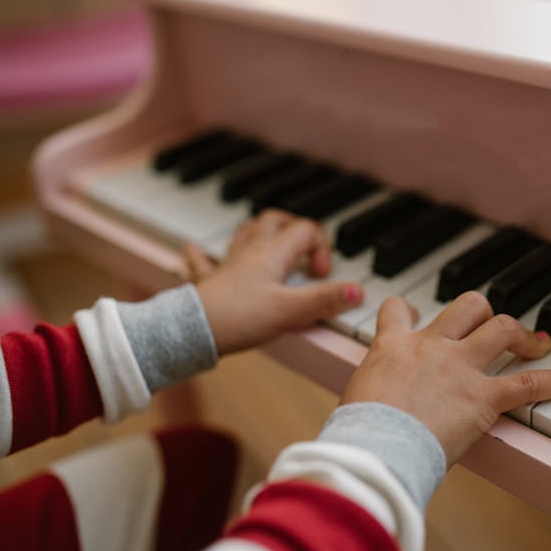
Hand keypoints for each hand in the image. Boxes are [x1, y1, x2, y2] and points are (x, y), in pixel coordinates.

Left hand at [190, 210, 363, 353]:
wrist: (193, 330)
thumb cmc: (238, 318)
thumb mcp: (291, 312)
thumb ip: (325, 300)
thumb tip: (357, 291)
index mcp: (272, 254)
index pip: (306, 231)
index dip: (322, 248)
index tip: (322, 275)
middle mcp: (250, 252)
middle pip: (274, 220)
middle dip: (293, 226)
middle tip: (305, 246)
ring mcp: (228, 265)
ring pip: (244, 233)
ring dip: (259, 231)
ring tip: (270, 239)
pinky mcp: (209, 282)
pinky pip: (202, 260)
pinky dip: (203, 254)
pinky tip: (194, 251)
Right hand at [340, 291, 550, 464]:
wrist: (375, 446)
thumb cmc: (358, 433)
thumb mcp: (354, 402)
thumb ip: (369, 395)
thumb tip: (365, 417)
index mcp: (392, 346)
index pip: (398, 310)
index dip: (407, 310)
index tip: (413, 314)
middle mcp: (430, 346)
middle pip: (465, 307)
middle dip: (482, 312)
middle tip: (490, 325)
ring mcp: (460, 367)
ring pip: (501, 327)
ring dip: (521, 333)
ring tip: (536, 342)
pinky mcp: (482, 396)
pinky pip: (528, 383)